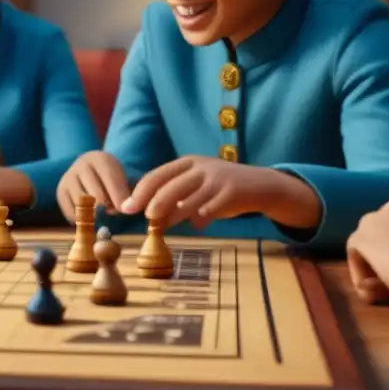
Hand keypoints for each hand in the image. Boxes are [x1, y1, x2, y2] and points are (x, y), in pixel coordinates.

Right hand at [56, 151, 129, 221]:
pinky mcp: (61, 191)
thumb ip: (131, 195)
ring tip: (102, 210)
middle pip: (97, 196)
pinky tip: (91, 214)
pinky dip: (83, 219)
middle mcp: (82, 164)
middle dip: (109, 207)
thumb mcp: (127, 181)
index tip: (125, 209)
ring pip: (83, 205)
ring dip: (95, 214)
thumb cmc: (116, 181)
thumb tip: (125, 209)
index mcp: (101, 158)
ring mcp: (69, 176)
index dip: (120, 199)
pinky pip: (72, 213)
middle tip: (113, 209)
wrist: (95, 174)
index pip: (111, 181)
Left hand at [121, 156, 270, 228]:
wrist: (260, 185)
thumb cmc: (220, 187)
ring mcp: (216, 180)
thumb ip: (175, 195)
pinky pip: (209, 210)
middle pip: (169, 187)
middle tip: (146, 218)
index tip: (128, 207)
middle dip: (154, 205)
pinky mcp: (231, 193)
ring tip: (164, 227)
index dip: (140, 192)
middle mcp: (200, 168)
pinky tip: (198, 224)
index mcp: (188, 163)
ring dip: (173, 217)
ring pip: (187, 202)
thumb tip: (149, 215)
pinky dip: (201, 219)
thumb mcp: (196, 183)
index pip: (157, 175)